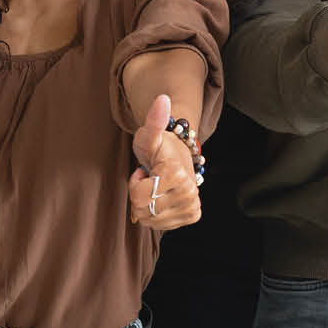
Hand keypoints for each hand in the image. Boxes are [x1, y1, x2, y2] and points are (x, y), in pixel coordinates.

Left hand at [127, 93, 201, 229]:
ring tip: (157, 187)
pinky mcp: (193, 215)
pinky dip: (158, 215)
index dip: (135, 184)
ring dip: (148, 205)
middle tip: (150, 179)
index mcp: (177, 174)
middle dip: (140, 195)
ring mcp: (192, 205)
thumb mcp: (150, 134)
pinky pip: (162, 227)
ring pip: (151, 221)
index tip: (145, 171)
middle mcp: (189, 192)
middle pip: (145, 211)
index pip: (139, 198)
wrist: (178, 155)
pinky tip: (163, 198)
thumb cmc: (159, 147)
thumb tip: (162, 99)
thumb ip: (154, 119)